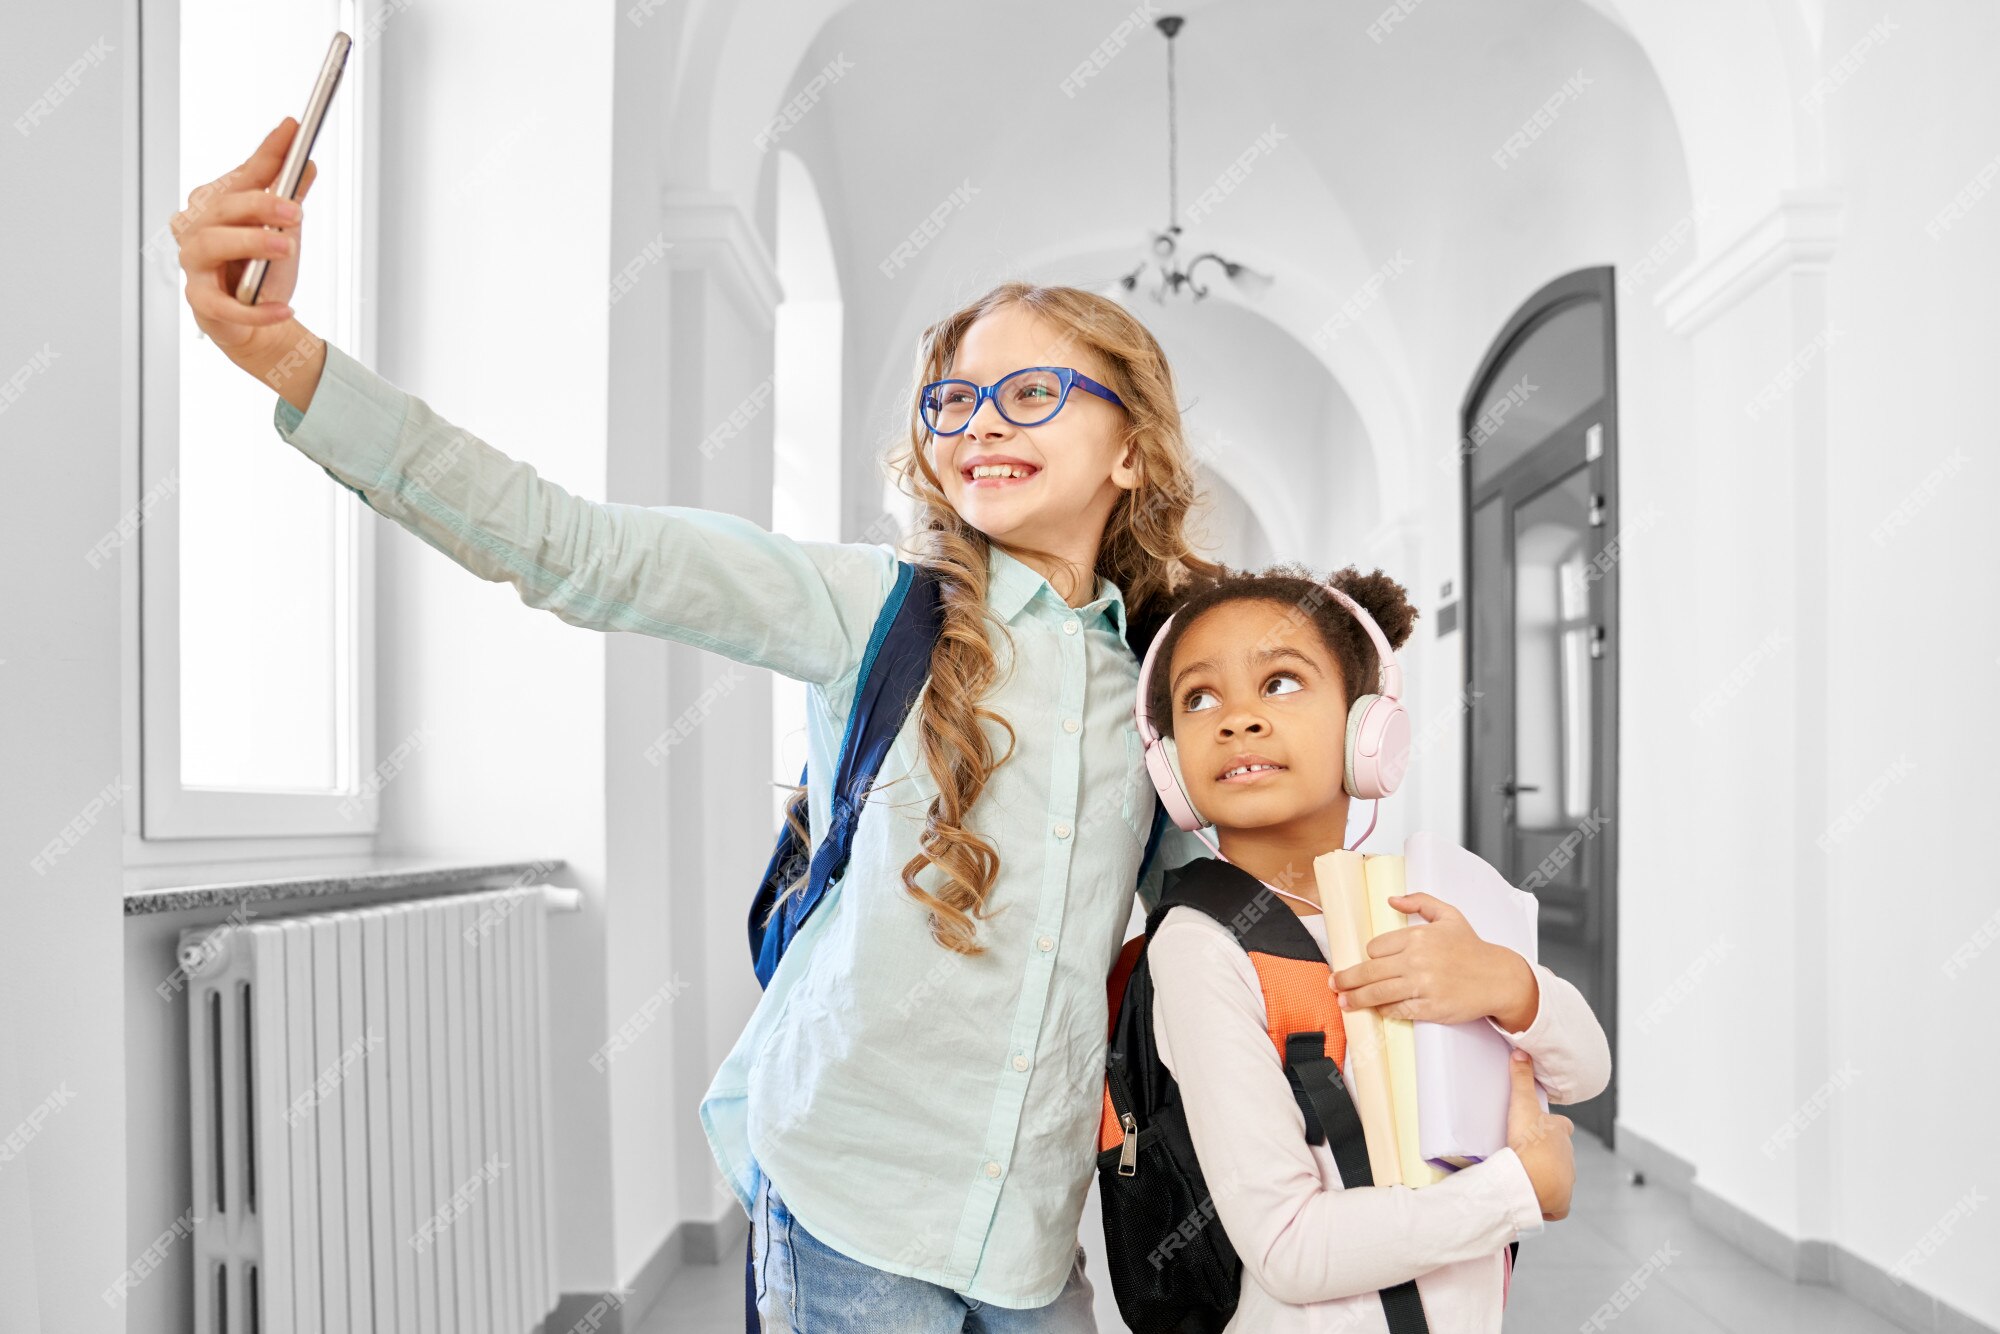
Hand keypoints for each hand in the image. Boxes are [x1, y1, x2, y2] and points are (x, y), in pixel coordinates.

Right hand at [174, 117, 321, 374]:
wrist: (258, 322)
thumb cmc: (261, 269)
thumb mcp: (283, 228)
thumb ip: (289, 194)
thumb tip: (305, 162)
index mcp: (217, 205)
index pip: (243, 174)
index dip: (268, 153)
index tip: (292, 130)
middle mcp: (198, 229)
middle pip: (222, 208)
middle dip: (259, 204)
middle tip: (293, 209)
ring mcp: (195, 264)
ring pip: (212, 246)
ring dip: (250, 243)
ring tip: (285, 246)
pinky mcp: (202, 302)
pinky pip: (225, 305)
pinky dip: (256, 310)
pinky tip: (283, 308)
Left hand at [1330, 893, 1538, 1027]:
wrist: (1499, 978)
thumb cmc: (1473, 948)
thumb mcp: (1449, 915)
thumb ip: (1420, 901)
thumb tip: (1392, 898)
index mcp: (1418, 936)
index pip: (1376, 947)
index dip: (1370, 955)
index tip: (1369, 961)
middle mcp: (1417, 960)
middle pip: (1369, 971)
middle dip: (1347, 979)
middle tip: (1335, 983)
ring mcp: (1422, 986)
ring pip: (1377, 993)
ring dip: (1356, 999)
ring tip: (1343, 1001)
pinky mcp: (1428, 1008)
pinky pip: (1396, 1010)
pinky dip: (1384, 1011)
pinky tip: (1376, 1010)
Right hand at [1506, 1049, 1573, 1219]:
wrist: (1530, 1179)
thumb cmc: (1529, 1142)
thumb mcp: (1522, 1105)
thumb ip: (1521, 1078)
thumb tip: (1521, 1052)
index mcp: (1562, 1134)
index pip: (1562, 1127)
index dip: (1553, 1126)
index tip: (1541, 1128)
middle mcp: (1569, 1158)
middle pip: (1562, 1153)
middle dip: (1550, 1153)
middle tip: (1528, 1153)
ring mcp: (1567, 1182)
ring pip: (1560, 1177)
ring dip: (1548, 1176)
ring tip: (1528, 1176)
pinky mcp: (1560, 1203)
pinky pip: (1557, 1204)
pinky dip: (1548, 1203)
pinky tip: (1535, 1199)